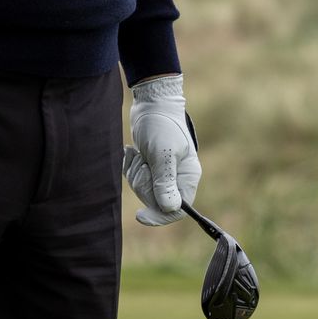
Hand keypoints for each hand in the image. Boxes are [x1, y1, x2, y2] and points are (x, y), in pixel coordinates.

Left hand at [123, 73, 200, 226]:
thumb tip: (170, 209)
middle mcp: (177, 178)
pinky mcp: (150, 165)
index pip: (177, 210)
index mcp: (187, 177)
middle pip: (155, 200)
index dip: (159, 216)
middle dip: (143, 184)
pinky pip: (135, 177)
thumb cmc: (160, 124)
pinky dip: (130, 166)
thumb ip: (165, 180)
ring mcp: (163, 172)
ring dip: (135, 172)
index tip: (140, 216)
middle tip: (142, 163)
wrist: (152, 102)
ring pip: (143, 189)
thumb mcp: (162, 152)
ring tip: (138, 153)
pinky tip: (133, 151)